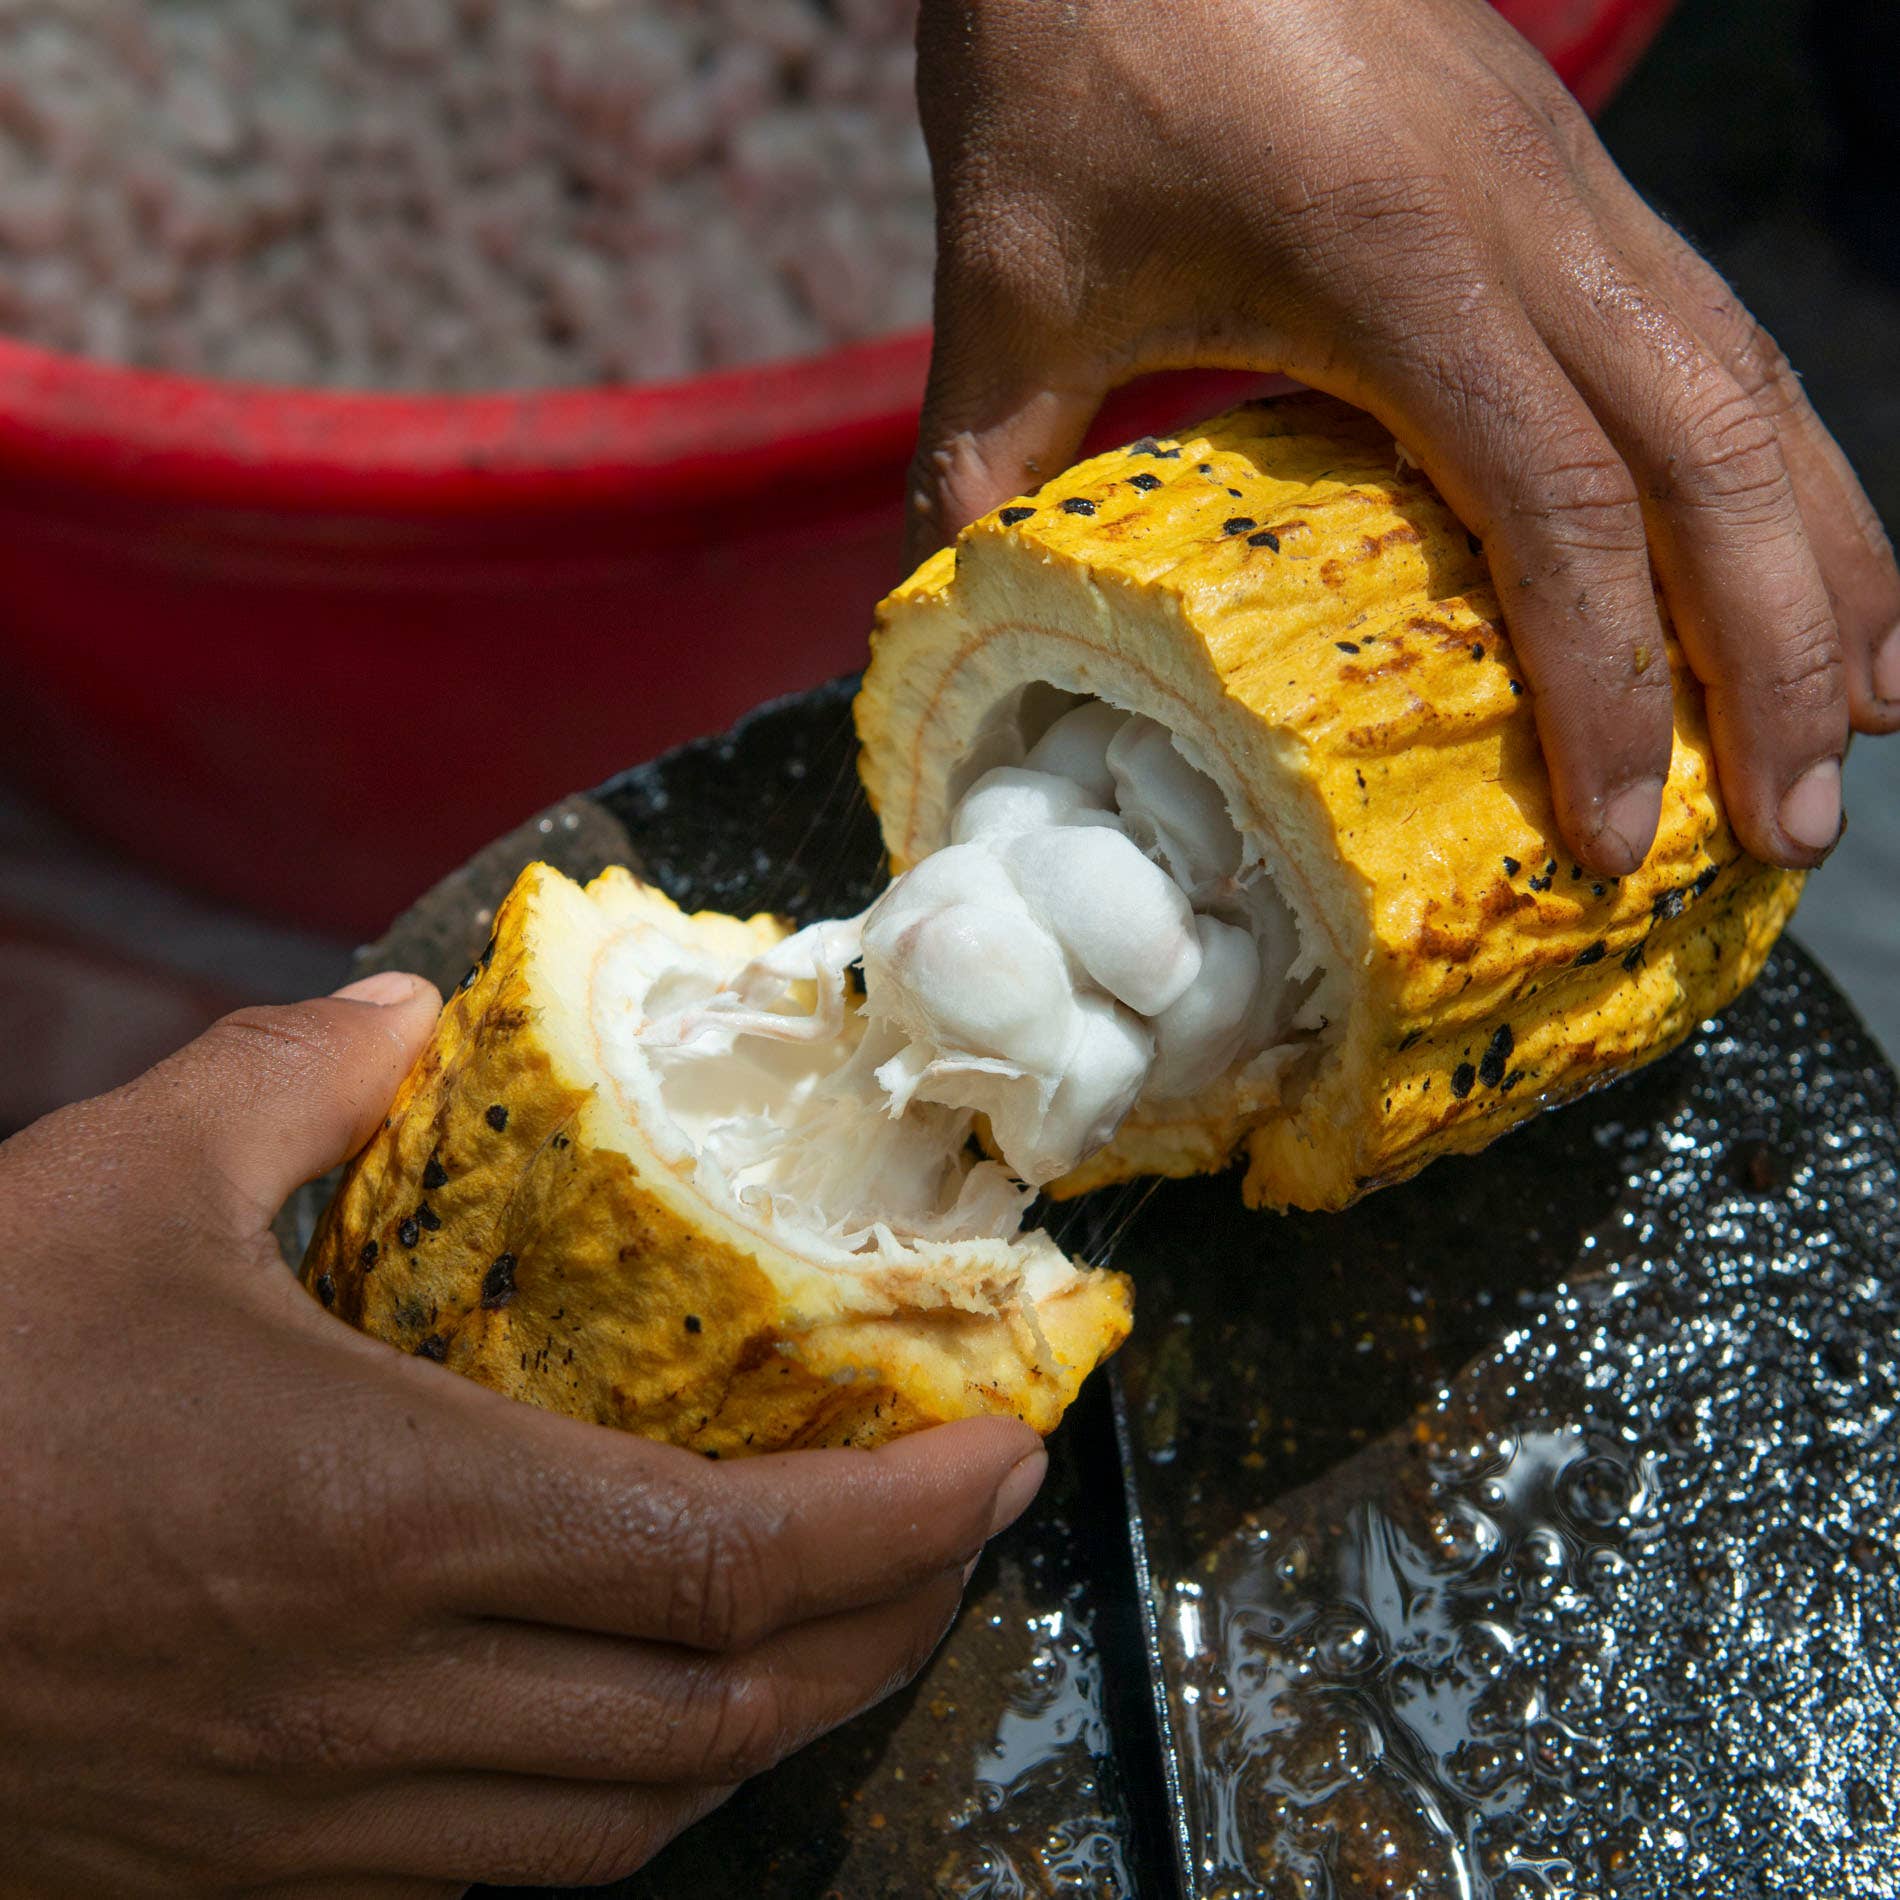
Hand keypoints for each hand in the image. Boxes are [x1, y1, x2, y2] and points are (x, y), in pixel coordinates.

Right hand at [0, 974, 1044, 1896]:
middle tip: (965, 1528)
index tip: (1001, 1455)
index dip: (901, 1517)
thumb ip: (294, 1085)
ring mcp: (318, 1816)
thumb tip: (404, 1024)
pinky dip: (629, 1794)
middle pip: (725, 1706)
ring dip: (777, 1719)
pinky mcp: (248, 1871)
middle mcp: (384, 1695)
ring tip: (850, 1620)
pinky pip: (504, 1869)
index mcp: (389, 1514)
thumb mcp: (111, 1182)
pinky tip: (645, 1717)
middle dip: (890, 1622)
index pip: (729, 1553)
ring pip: (633, 1817)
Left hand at [909, 0, 1899, 875]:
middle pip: (1720, 462)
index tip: (1615, 837)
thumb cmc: (1068, 49)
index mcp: (1398, 265)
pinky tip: (1804, 556)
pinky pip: (1721, 337)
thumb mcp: (1006, 283)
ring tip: (1859, 725)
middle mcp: (1533, 224)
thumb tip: (942, 635)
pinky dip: (1784, 465)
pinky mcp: (1573, 177)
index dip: (1609, 690)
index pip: (1560, 511)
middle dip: (1776, 662)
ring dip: (1826, 566)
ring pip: (1757, 391)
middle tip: (1797, 831)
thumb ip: (979, 472)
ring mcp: (1574, 189)